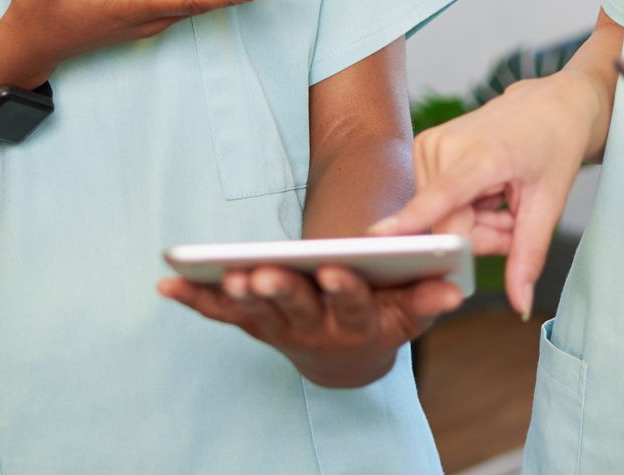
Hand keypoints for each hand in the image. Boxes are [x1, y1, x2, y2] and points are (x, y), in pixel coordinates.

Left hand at [157, 265, 462, 387]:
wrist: (346, 356)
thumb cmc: (384, 316)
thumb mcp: (411, 311)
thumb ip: (427, 298)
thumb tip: (455, 289)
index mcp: (359, 323)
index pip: (352, 305)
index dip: (343, 288)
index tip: (334, 268)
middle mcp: (315, 329)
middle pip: (296, 308)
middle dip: (278, 289)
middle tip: (260, 273)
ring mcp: (280, 328)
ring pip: (256, 312)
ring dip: (236, 294)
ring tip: (221, 275)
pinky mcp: (252, 324)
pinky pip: (220, 313)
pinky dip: (194, 298)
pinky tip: (168, 281)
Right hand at [367, 75, 599, 317]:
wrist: (547, 105)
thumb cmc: (552, 148)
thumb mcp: (550, 204)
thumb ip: (528, 255)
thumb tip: (520, 305)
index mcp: (482, 156)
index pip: (440, 198)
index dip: (409, 223)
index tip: (375, 239)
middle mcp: (445, 146)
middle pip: (447, 228)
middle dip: (480, 237)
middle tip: (511, 218)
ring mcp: (428, 145)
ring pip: (440, 221)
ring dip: (474, 223)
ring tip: (501, 198)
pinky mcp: (421, 148)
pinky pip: (436, 206)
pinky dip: (463, 209)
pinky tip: (485, 191)